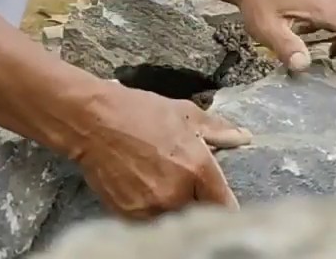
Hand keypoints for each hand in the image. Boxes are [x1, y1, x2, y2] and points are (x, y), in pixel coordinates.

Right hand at [76, 80, 250, 219]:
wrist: (92, 122)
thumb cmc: (139, 113)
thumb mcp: (184, 114)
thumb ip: (217, 130)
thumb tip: (243, 137)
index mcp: (197, 169)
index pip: (225, 205)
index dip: (226, 206)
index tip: (223, 203)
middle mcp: (176, 194)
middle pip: (199, 214)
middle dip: (200, 204)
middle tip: (192, 189)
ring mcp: (150, 209)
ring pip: (174, 220)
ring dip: (176, 209)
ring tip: (166, 187)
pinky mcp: (128, 216)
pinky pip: (150, 222)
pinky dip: (153, 212)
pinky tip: (148, 190)